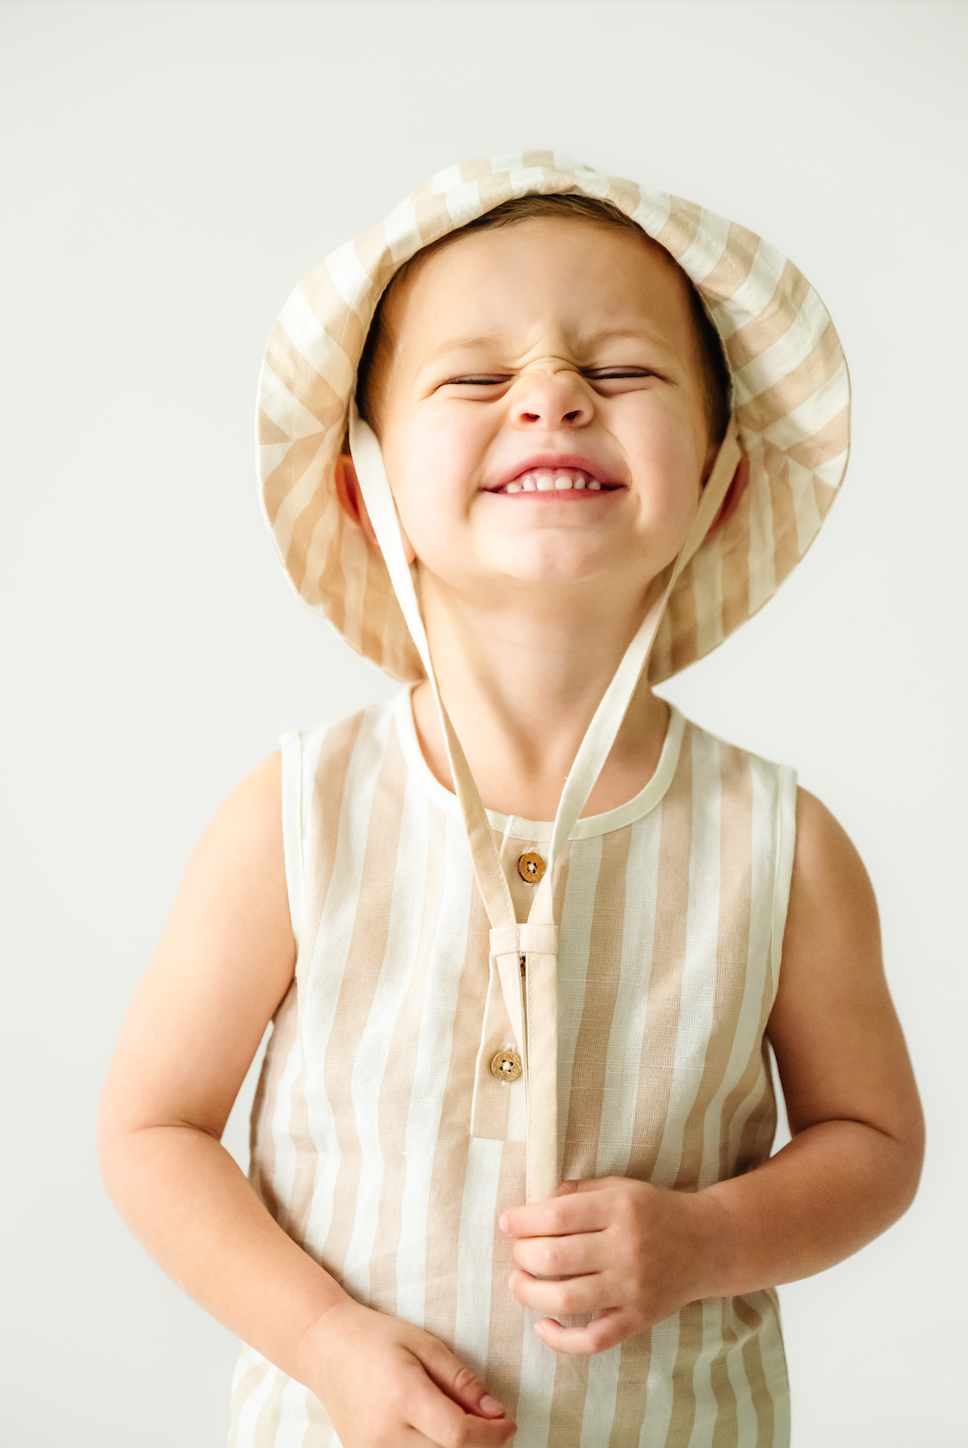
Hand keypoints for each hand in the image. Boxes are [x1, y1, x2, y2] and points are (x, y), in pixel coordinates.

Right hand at [301, 1300, 516, 1446]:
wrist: (325, 1348)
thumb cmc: (377, 1337)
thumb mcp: (425, 1345)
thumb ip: (461, 1380)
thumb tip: (495, 1412)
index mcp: (403, 1396)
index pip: (459, 1436)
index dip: (492, 1435)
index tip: (508, 1422)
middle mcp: (385, 1433)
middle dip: (481, 1446)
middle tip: (493, 1424)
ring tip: (466, 1426)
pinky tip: (439, 1434)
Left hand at [499, 1177, 726, 1354]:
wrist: (709, 1243)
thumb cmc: (655, 1210)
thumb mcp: (621, 1187)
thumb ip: (580, 1193)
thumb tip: (535, 1205)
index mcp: (620, 1208)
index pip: (558, 1216)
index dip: (524, 1220)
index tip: (506, 1222)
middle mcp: (626, 1248)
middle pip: (556, 1257)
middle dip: (523, 1254)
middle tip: (517, 1251)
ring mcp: (632, 1288)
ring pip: (567, 1298)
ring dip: (530, 1293)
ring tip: (518, 1282)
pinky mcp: (638, 1318)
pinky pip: (594, 1339)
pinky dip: (561, 1339)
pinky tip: (542, 1326)